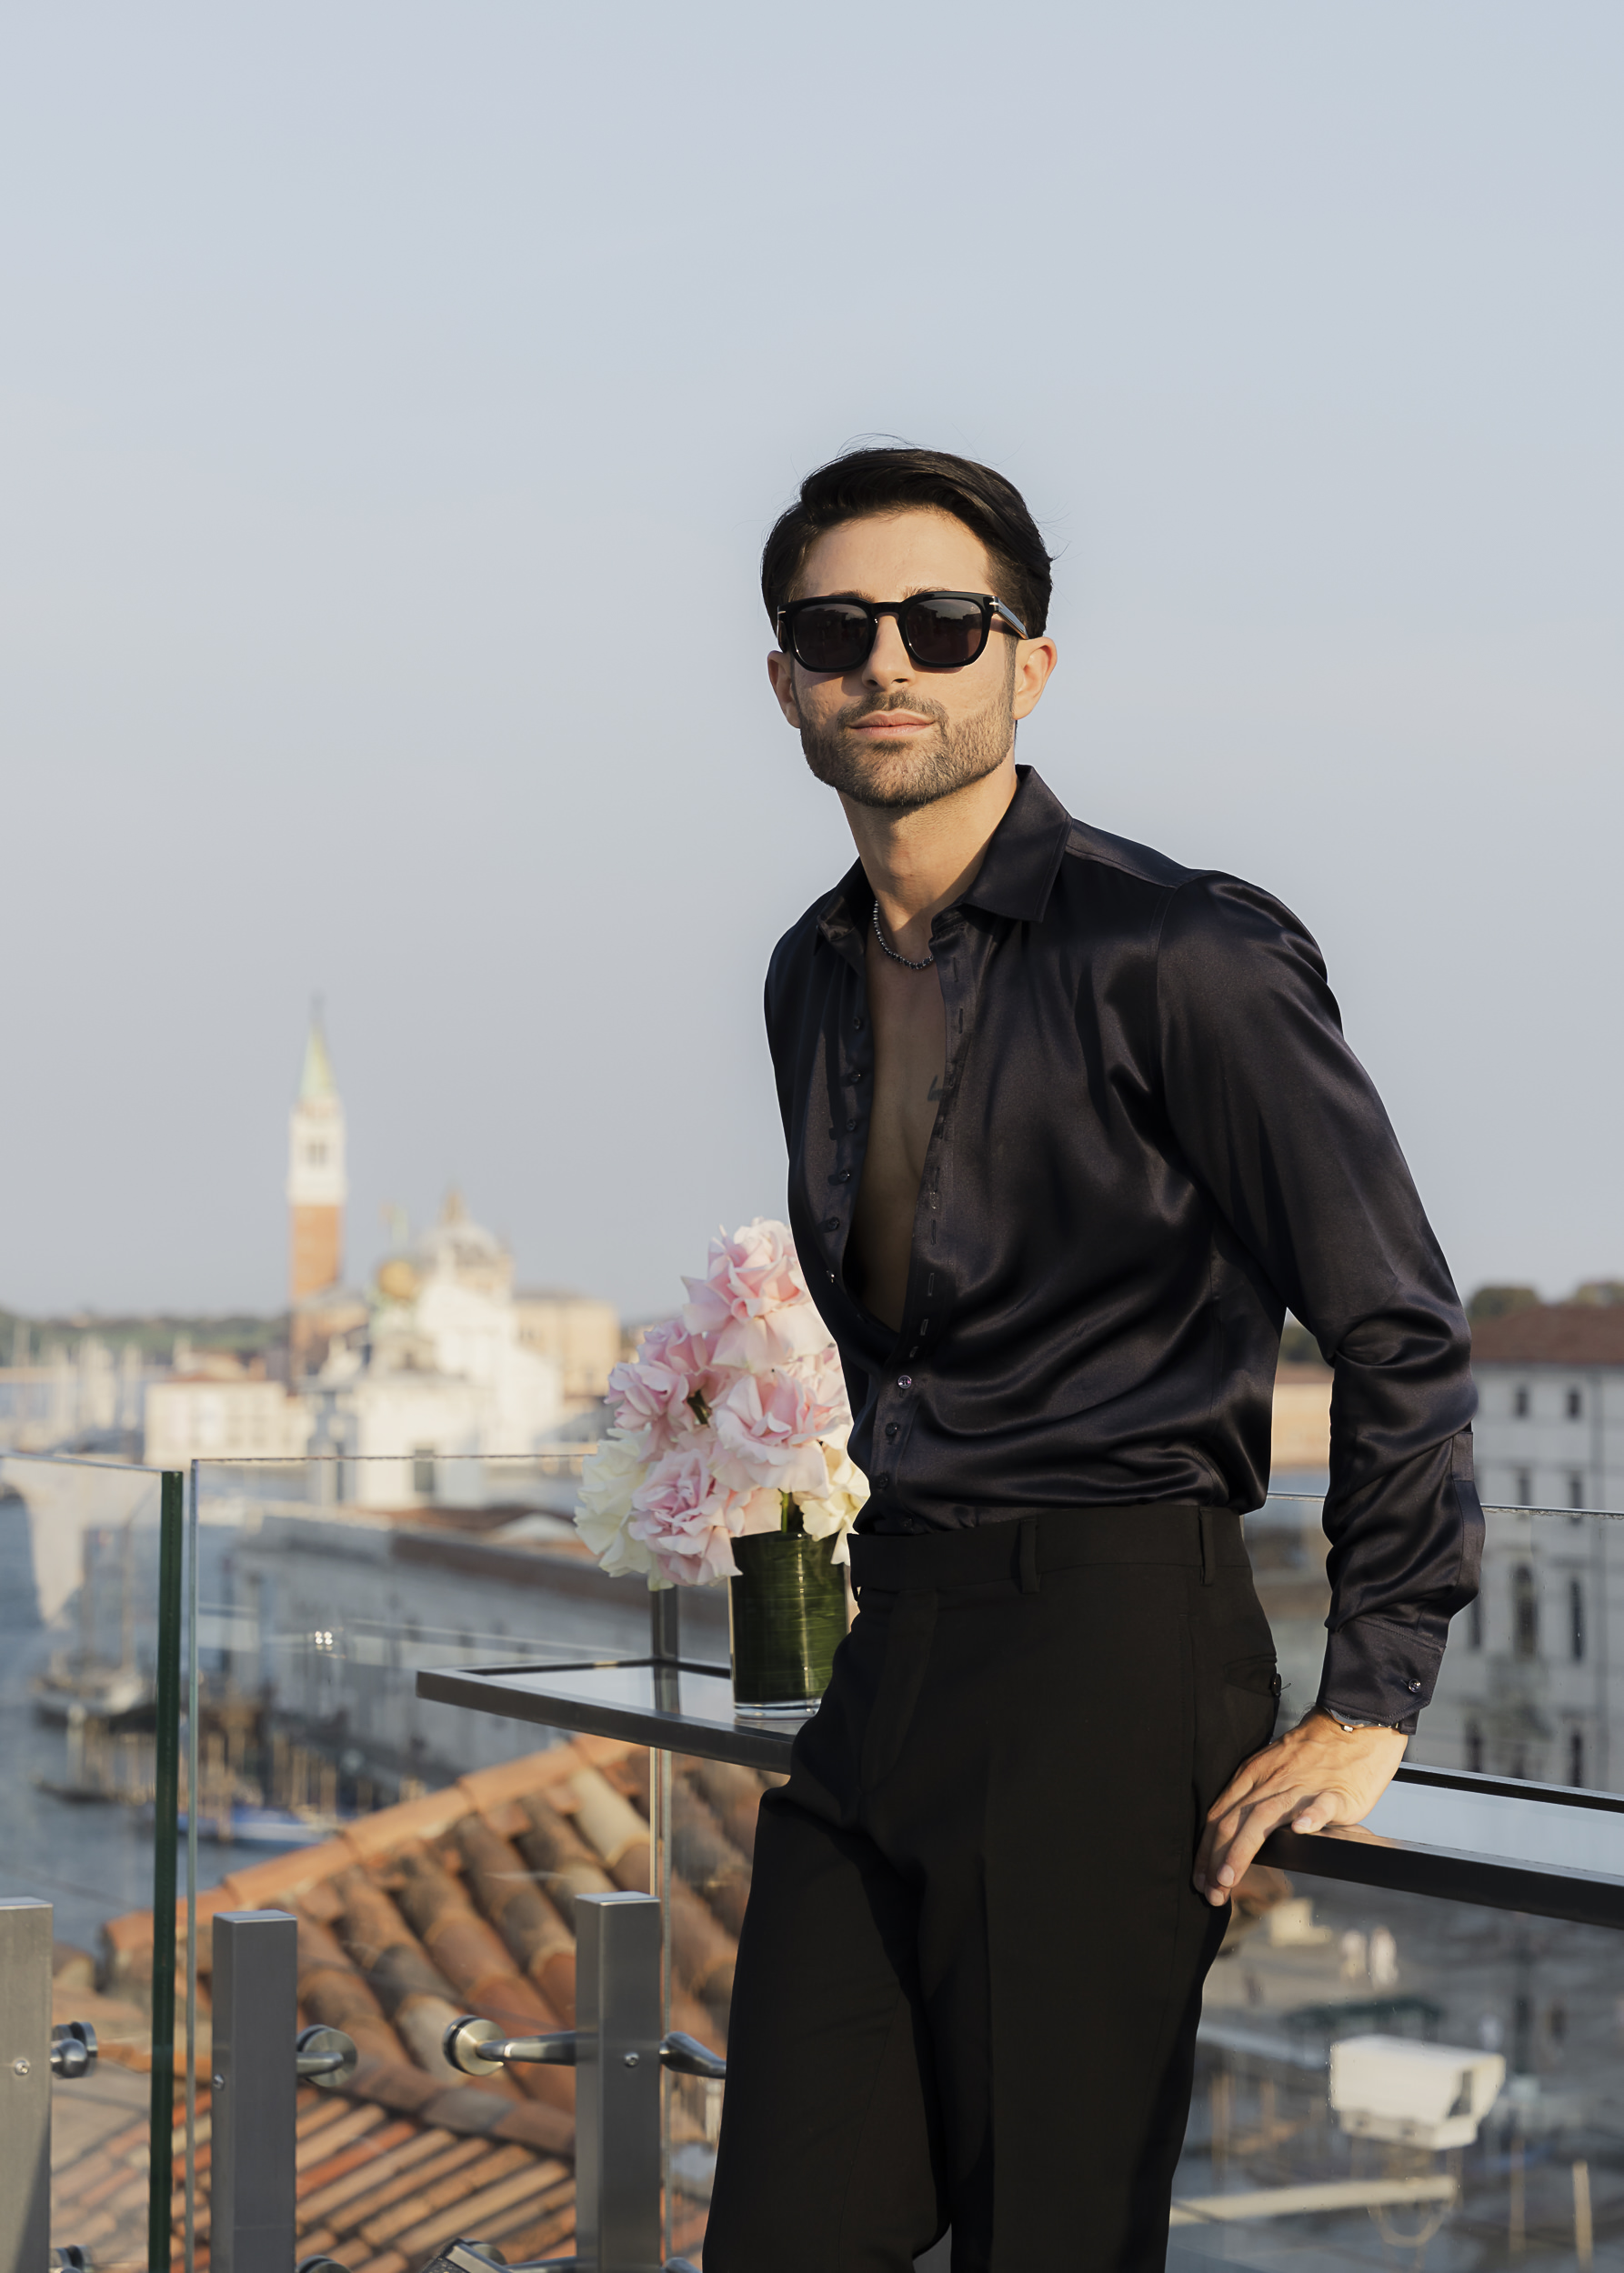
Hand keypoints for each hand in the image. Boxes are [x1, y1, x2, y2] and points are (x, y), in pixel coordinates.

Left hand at [1193, 1709, 1406, 1906]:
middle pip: (1234, 1822)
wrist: (1351, 1728)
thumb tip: (1229, 1833)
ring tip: (1230, 1876)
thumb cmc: (1312, 1755)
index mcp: (1252, 1777)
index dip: (1206, 1851)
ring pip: (1264, 1817)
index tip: (1201, 1880)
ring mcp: (1301, 1788)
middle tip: (1211, 1892)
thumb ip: (1252, 1798)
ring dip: (1242, 1849)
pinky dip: (1309, 1817)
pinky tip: (1300, 1831)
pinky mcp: (1334, 1792)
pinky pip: (1320, 1804)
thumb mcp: (1270, 1769)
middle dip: (1217, 1860)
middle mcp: (1270, 1783)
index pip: (1220, 1817)